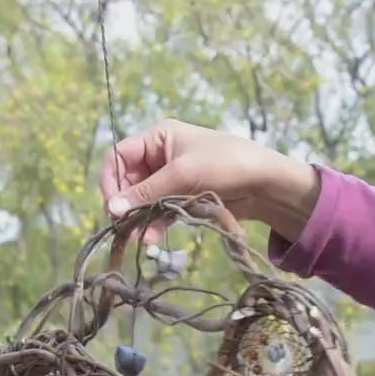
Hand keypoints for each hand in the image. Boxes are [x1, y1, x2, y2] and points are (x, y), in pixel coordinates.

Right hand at [99, 118, 319, 242]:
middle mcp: (159, 155)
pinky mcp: (181, 197)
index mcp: (156, 137)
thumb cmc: (224, 164)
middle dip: (126, 205)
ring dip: (139, 218)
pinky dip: (153, 224)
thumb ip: (145, 193)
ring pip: (142, 200)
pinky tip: (152, 238)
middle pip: (128, 181)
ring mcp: (170, 178)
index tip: (112, 207)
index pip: (118, 157)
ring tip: (141, 238)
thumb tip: (111, 209)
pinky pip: (158, 211)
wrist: (263, 183)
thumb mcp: (181, 174)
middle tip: (125, 228)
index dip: (111, 181)